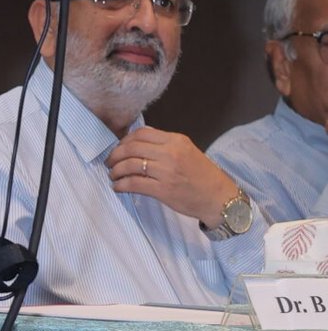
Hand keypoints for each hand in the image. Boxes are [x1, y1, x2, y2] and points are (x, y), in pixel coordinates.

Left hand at [105, 128, 236, 227]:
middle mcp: (170, 153)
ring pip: (130, 165)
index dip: (124, 140)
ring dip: (116, 171)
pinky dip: (121, 185)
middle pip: (131, 148)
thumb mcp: (187, 151)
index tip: (119, 148)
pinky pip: (134, 184)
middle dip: (115, 155)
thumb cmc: (202, 175)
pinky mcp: (163, 190)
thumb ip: (165, 145)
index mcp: (176, 140)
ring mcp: (166, 172)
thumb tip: (137, 143)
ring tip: (113, 175)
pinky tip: (118, 187)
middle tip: (110, 162)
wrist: (219, 197)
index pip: (141, 133)